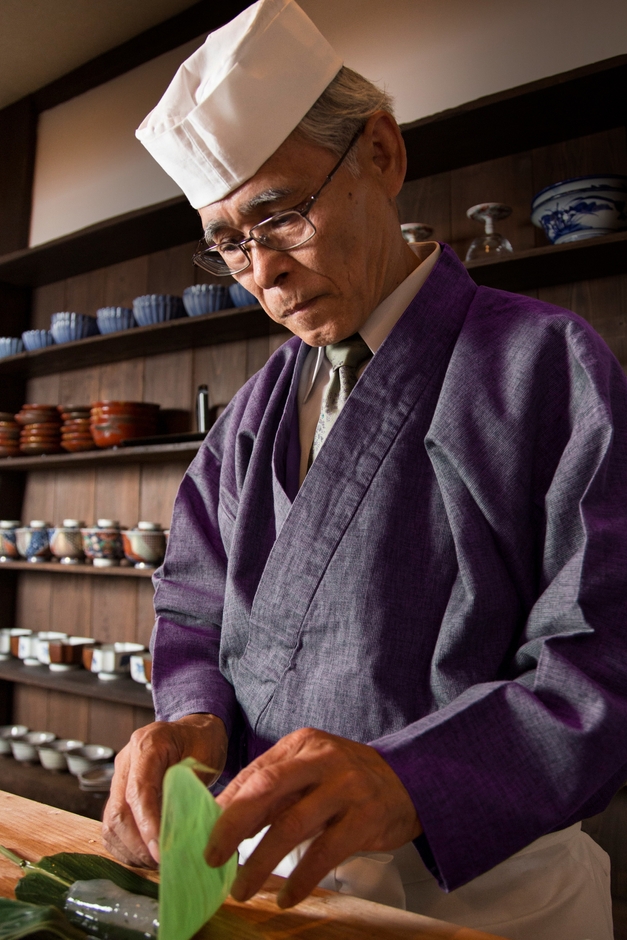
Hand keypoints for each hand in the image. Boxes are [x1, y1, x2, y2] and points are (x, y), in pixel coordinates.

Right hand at [102, 713, 226, 867]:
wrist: (193, 732)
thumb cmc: (202, 743)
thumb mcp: (204, 758)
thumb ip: (189, 789)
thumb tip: (180, 832)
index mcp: (147, 744)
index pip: (139, 791)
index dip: (148, 825)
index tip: (161, 851)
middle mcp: (126, 761)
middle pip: (119, 811)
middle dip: (138, 845)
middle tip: (162, 862)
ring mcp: (118, 778)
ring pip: (111, 823)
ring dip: (131, 850)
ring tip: (157, 862)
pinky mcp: (117, 794)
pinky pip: (112, 827)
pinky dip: (125, 848)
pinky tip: (145, 856)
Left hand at [205, 727, 420, 907]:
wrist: (411, 781)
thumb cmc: (349, 779)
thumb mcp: (312, 770)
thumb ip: (276, 790)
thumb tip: (226, 819)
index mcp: (302, 744)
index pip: (255, 772)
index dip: (226, 805)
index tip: (202, 833)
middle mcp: (322, 759)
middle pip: (266, 789)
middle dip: (232, 825)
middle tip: (211, 857)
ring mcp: (346, 786)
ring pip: (291, 825)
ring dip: (260, 861)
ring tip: (241, 888)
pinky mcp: (365, 816)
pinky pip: (325, 852)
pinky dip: (302, 878)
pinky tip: (287, 897)